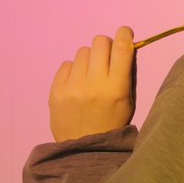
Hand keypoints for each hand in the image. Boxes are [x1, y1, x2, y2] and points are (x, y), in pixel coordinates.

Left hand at [49, 26, 135, 141]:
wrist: (83, 149)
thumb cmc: (112, 122)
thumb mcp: (128, 100)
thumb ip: (126, 72)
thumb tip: (124, 44)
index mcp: (116, 87)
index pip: (121, 48)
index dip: (124, 34)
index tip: (124, 32)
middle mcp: (94, 84)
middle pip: (100, 43)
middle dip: (106, 46)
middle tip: (106, 58)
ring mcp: (73, 87)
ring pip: (82, 52)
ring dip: (89, 59)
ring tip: (89, 75)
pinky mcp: (56, 91)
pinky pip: (66, 64)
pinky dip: (73, 70)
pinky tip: (77, 83)